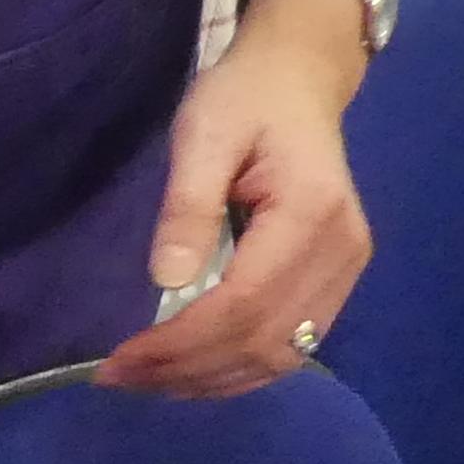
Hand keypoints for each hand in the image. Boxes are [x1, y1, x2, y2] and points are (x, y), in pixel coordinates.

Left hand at [96, 0, 375, 399]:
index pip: (243, 305)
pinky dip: (237, 369)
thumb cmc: (244, 100)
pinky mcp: (335, 281)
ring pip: (279, 356)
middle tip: (118, 377)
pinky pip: (289, 345)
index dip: (180, 344)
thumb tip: (168, 279)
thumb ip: (188, 205)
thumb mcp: (204, 135)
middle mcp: (341, 252)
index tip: (120, 359)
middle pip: (261, 341)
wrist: (297, 81)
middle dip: (186, 369)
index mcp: (311, 214)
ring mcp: (345, 270)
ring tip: (146, 381)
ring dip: (210, 380)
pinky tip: (189, 372)